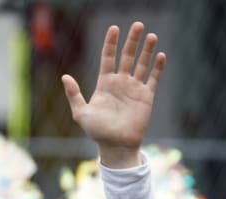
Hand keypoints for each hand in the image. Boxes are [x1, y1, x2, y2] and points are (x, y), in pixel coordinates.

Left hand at [61, 23, 165, 168]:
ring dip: (147, 50)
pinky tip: (160, 56)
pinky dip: (157, 68)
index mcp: (105, 83)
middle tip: (138, 25)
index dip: (111, 43)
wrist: (116, 147)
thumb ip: (74, 95)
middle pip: (127, 56)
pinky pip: (152, 79)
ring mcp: (134, 89)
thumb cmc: (97, 132)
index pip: (108, 57)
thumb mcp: (81, 114)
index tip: (114, 28)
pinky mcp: (146, 97)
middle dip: (132, 41)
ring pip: (142, 64)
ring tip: (151, 36)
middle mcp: (120, 83)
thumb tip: (64, 76)